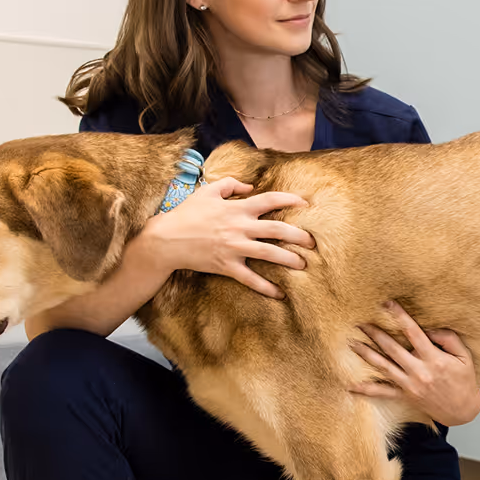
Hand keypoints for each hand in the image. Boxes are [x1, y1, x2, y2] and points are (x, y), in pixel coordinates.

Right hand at [141, 176, 314, 298]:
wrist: (166, 240)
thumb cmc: (187, 214)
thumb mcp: (207, 192)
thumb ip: (230, 184)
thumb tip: (249, 186)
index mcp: (237, 208)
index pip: (270, 200)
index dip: (290, 200)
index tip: (306, 203)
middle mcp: (240, 227)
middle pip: (278, 230)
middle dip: (299, 236)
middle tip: (313, 242)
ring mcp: (235, 248)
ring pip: (269, 254)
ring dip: (290, 260)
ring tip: (304, 265)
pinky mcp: (227, 266)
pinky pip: (251, 279)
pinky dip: (266, 288)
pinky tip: (280, 294)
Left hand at [349, 301, 479, 425]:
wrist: (462, 411)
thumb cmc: (464, 381)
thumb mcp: (464, 356)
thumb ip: (448, 338)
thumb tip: (429, 328)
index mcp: (434, 359)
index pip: (413, 332)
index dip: (399, 317)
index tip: (386, 304)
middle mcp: (419, 371)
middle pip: (392, 348)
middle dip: (375, 333)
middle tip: (359, 321)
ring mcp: (410, 385)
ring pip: (383, 367)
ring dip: (366, 354)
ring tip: (352, 342)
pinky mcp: (405, 396)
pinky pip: (382, 392)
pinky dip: (366, 390)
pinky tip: (351, 386)